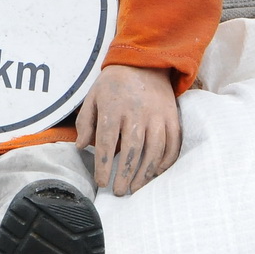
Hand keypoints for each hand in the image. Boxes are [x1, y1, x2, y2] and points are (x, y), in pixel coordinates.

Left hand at [74, 64, 180, 195]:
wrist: (145, 62)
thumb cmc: (114, 83)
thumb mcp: (92, 96)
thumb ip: (85, 122)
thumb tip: (82, 147)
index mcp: (114, 107)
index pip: (108, 142)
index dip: (104, 165)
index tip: (102, 182)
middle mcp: (137, 112)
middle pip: (133, 149)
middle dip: (125, 175)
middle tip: (119, 192)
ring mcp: (157, 114)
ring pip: (154, 150)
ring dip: (145, 173)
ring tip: (135, 188)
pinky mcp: (172, 116)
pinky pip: (172, 143)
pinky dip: (165, 161)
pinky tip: (156, 173)